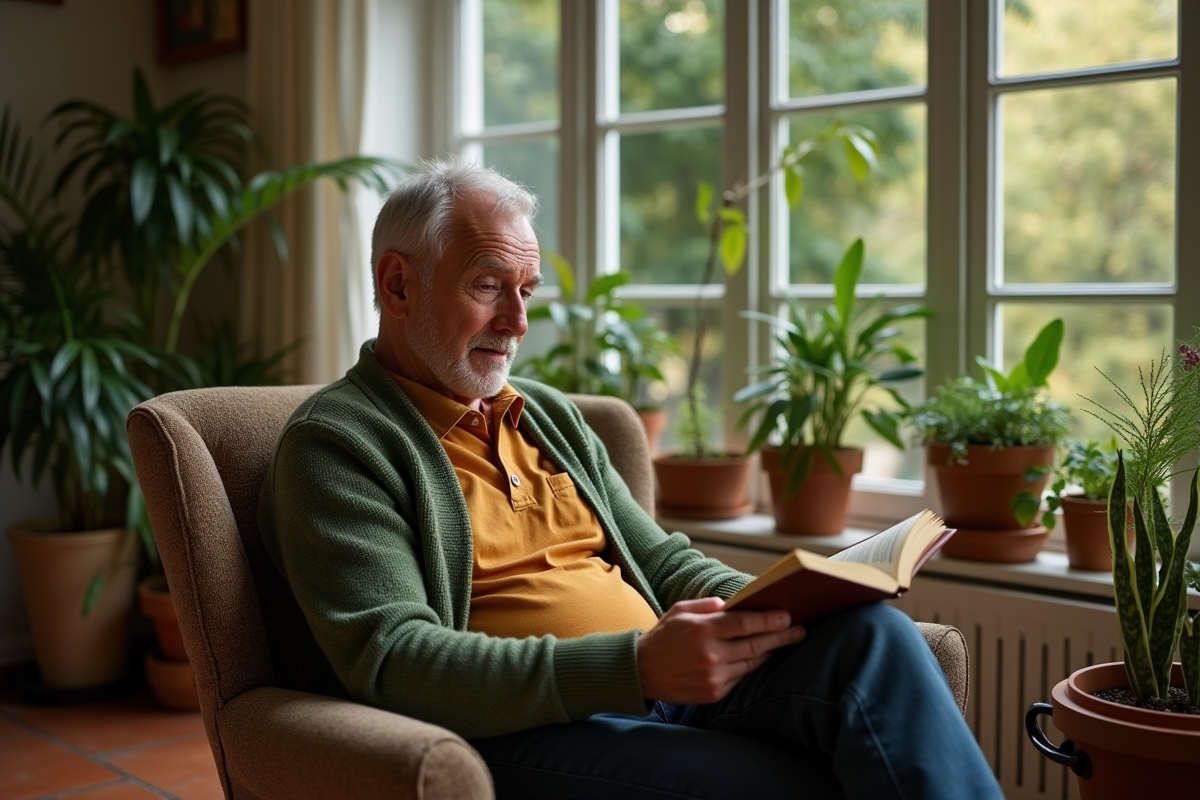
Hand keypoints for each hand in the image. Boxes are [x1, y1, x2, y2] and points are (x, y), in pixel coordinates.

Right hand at [636, 596, 805, 704]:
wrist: (642, 671)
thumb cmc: (663, 636)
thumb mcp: (680, 610)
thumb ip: (708, 606)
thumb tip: (734, 604)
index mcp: (702, 630)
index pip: (745, 624)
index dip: (769, 620)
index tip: (787, 616)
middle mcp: (710, 655)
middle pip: (756, 645)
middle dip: (781, 636)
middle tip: (799, 630)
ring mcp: (713, 677)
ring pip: (752, 663)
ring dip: (768, 651)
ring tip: (781, 641)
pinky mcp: (714, 692)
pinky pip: (740, 677)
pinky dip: (749, 666)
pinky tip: (757, 657)